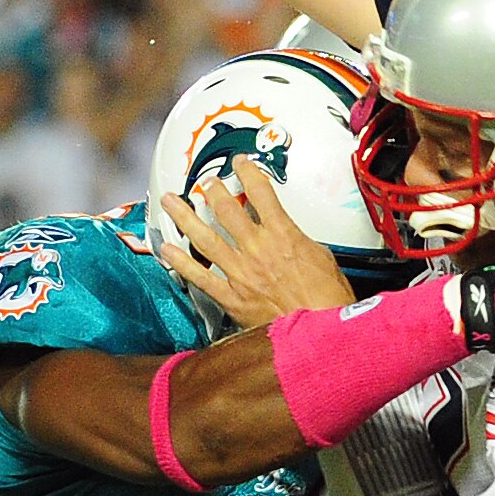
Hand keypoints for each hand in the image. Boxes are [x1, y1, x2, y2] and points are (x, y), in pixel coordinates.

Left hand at [156, 168, 349, 326]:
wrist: (320, 332)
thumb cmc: (326, 300)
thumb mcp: (322, 258)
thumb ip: (299, 243)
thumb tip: (291, 239)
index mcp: (282, 235)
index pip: (261, 192)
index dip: (248, 172)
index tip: (240, 164)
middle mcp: (257, 249)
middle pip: (227, 209)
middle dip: (213, 191)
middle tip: (205, 183)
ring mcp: (241, 273)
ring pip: (205, 237)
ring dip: (185, 216)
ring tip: (171, 202)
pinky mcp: (232, 298)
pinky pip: (200, 277)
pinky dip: (180, 262)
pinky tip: (167, 250)